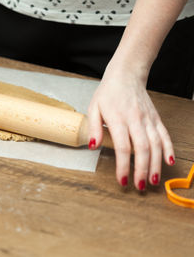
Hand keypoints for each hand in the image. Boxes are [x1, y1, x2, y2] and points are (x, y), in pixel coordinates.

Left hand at [88, 62, 174, 190]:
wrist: (126, 75)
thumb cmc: (108, 93)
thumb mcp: (93, 108)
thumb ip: (93, 127)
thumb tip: (93, 146)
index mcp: (118, 119)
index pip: (123, 147)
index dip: (123, 166)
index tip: (122, 180)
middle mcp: (136, 120)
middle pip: (143, 149)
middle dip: (142, 170)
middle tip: (141, 186)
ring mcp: (148, 119)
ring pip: (156, 144)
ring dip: (156, 164)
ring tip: (154, 180)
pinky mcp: (156, 118)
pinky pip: (165, 135)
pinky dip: (168, 149)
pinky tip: (169, 161)